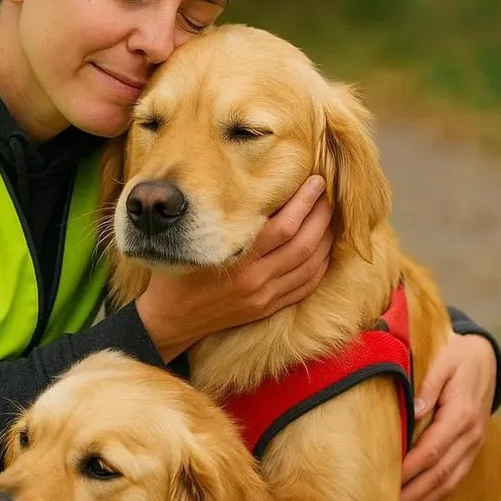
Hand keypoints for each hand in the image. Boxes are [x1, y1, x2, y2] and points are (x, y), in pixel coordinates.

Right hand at [137, 175, 332, 360]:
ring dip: (325, 239)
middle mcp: (255, 280)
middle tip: (329, 194)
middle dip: (321, 216)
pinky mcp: (266, 309)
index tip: (316, 182)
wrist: (169, 318)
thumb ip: (224, 221)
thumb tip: (253, 190)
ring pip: (310, 266)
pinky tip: (324, 251)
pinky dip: (319, 267)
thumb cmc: (176, 273)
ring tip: (330, 217)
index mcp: (237, 260)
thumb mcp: (194, 241)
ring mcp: (264, 297)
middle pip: (303, 244)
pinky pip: (304, 287)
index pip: (284, 226)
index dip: (305, 202)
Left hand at [400, 332, 496, 500]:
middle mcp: (471, 434)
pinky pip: (456, 476)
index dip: (411, 467)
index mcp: (461, 414)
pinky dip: (438, 491)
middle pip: (441, 471)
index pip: (433, 448)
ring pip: (451, 479)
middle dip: (415, 491)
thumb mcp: (442, 361)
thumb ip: (427, 384)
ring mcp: (474, 444)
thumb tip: (415, 410)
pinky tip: (419, 500)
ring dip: (426, 497)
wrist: (483, 357)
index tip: (389, 478)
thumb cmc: (456, 356)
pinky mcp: (472, 447)